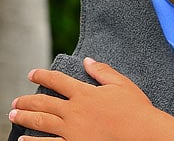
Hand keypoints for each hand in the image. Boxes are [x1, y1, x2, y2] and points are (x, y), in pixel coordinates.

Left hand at [9, 57, 173, 140]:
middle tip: (16, 100)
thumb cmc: (135, 108)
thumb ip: (102, 71)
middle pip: (43, 103)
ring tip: (13, 114)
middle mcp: (73, 111)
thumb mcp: (121, 84)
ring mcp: (71, 130)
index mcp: (85, 93)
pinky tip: (24, 140)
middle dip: (27, 100)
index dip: (43, 75)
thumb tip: (87, 60)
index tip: (32, 74)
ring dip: (25, 117)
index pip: (58, 81)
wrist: (141, 133)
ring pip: (41, 122)